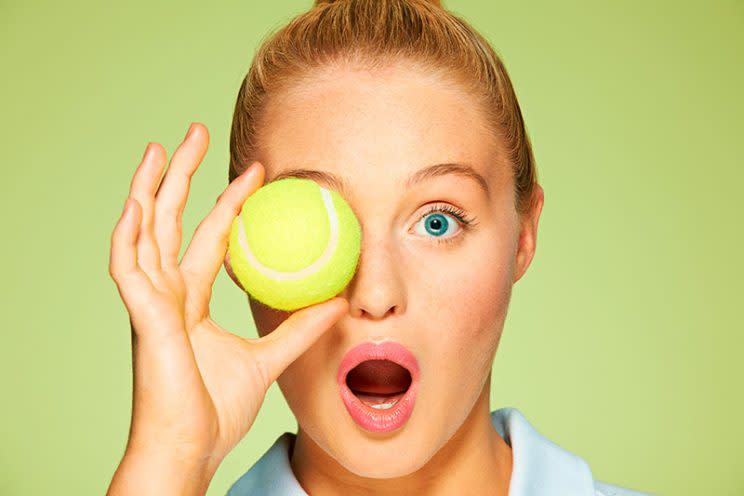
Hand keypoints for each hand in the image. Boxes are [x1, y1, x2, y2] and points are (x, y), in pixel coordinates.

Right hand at [107, 123, 347, 480]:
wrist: (190, 449)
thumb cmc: (216, 410)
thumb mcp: (268, 357)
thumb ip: (299, 328)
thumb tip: (340, 301)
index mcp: (190, 301)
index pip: (210, 238)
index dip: (227, 203)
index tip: (253, 173)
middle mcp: (166, 295)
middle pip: (170, 221)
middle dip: (182, 177)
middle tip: (196, 136)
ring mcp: (150, 304)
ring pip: (143, 232)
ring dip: (149, 189)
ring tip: (161, 148)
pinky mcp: (141, 317)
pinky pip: (128, 268)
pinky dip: (128, 234)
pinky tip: (135, 202)